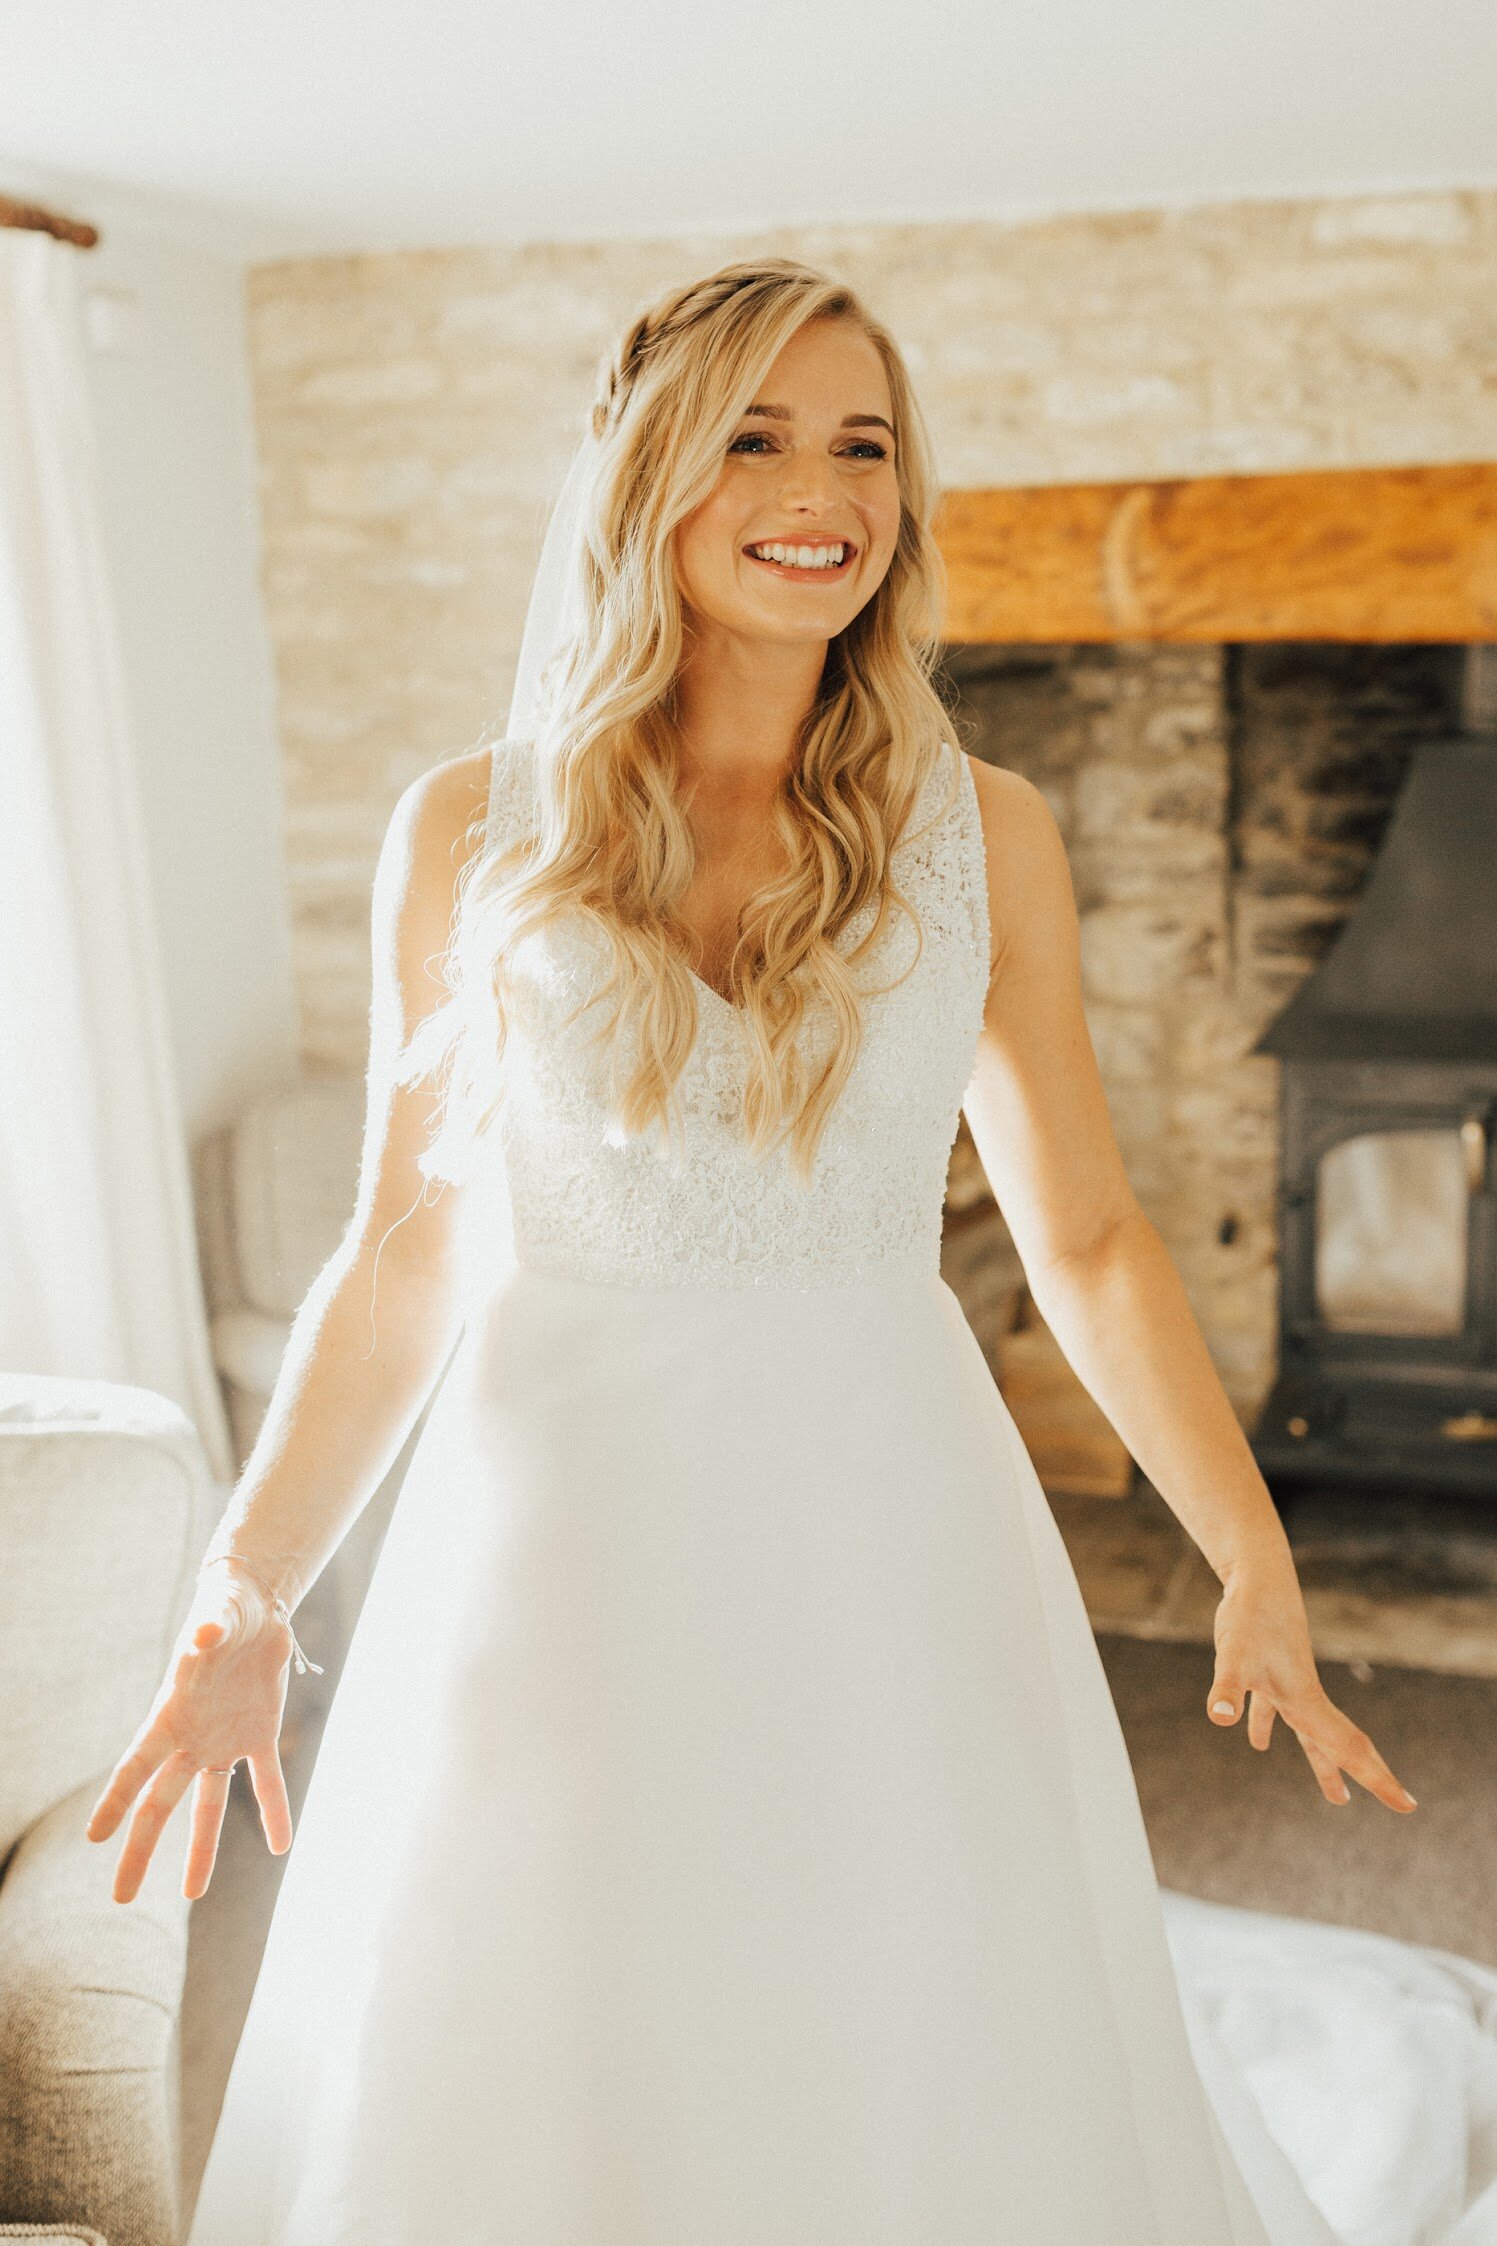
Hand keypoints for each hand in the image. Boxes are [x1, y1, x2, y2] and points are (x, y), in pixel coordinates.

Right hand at [85, 1563, 298, 1902]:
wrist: (255, 1604)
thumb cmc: (225, 1607)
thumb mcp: (218, 1614)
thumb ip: (210, 1628)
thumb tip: (206, 1634)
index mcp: (172, 1714)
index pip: (136, 1766)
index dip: (116, 1800)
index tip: (95, 1837)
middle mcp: (192, 1737)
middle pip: (160, 1801)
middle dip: (140, 1849)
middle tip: (121, 1896)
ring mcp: (224, 1740)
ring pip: (208, 1806)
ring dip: (202, 1849)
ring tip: (194, 1894)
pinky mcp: (260, 1734)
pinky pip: (267, 1782)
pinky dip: (275, 1812)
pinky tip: (282, 1845)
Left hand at [1205, 1556, 1417, 1813]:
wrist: (1256, 1577)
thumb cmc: (1250, 1615)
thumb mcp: (1234, 1655)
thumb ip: (1228, 1688)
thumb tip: (1220, 1718)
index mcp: (1305, 1700)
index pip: (1348, 1748)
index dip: (1377, 1779)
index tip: (1409, 1807)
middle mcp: (1302, 1695)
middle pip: (1340, 1745)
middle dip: (1366, 1776)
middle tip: (1402, 1806)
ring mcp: (1286, 1683)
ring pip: (1309, 1734)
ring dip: (1322, 1763)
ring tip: (1338, 1797)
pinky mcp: (1265, 1670)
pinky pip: (1273, 1710)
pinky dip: (1267, 1726)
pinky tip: (1257, 1742)